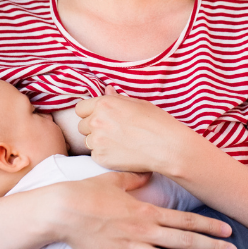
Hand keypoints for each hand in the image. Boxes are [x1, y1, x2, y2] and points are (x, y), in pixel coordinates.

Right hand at [55, 171, 237, 248]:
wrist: (63, 209)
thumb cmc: (88, 192)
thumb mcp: (116, 179)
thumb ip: (136, 179)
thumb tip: (148, 174)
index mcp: (147, 211)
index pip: (185, 219)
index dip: (209, 225)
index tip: (228, 231)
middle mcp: (144, 230)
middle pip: (184, 240)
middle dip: (211, 247)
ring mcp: (130, 248)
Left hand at [76, 86, 202, 173]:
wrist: (167, 147)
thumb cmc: (157, 122)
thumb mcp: (138, 104)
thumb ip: (117, 98)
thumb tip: (107, 90)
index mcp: (104, 104)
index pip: (80, 108)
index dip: (90, 112)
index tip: (100, 117)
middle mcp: (97, 121)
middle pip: (81, 126)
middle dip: (93, 128)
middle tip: (112, 131)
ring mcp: (97, 141)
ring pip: (88, 141)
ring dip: (99, 142)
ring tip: (119, 143)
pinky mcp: (101, 158)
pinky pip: (95, 155)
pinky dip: (105, 155)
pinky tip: (121, 153)